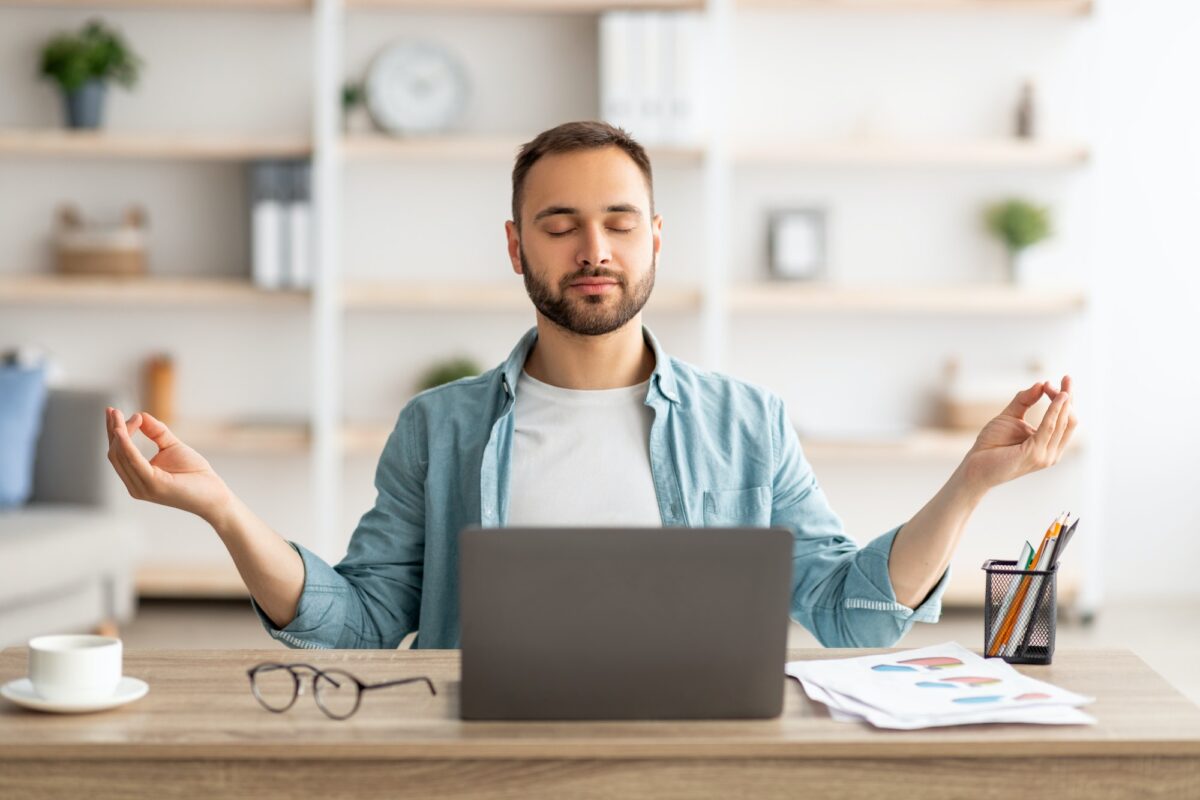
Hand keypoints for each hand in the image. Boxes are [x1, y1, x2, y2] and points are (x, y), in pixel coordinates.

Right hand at [105, 408, 232, 523]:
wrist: (214, 496)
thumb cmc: (195, 474)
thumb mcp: (172, 447)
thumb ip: (156, 432)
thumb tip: (139, 414)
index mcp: (138, 478)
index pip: (118, 453)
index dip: (115, 432)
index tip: (116, 411)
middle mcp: (135, 485)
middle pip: (115, 453)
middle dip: (112, 430)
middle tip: (111, 409)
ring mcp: (142, 487)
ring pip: (120, 456)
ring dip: (117, 433)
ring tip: (116, 413)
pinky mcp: (153, 485)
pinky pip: (134, 461)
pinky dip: (126, 445)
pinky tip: (121, 431)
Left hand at [959, 375, 1077, 492]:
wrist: (975, 465)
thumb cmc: (991, 444)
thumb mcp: (1010, 417)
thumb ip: (1024, 400)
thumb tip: (1041, 383)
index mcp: (1049, 444)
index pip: (1067, 419)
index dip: (1066, 399)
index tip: (1059, 380)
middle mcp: (1052, 451)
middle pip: (1070, 420)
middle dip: (1068, 397)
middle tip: (1066, 377)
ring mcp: (1046, 455)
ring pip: (1063, 423)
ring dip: (1061, 401)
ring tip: (1055, 384)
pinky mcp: (1036, 454)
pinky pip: (1049, 427)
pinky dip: (1054, 410)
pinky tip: (1055, 396)